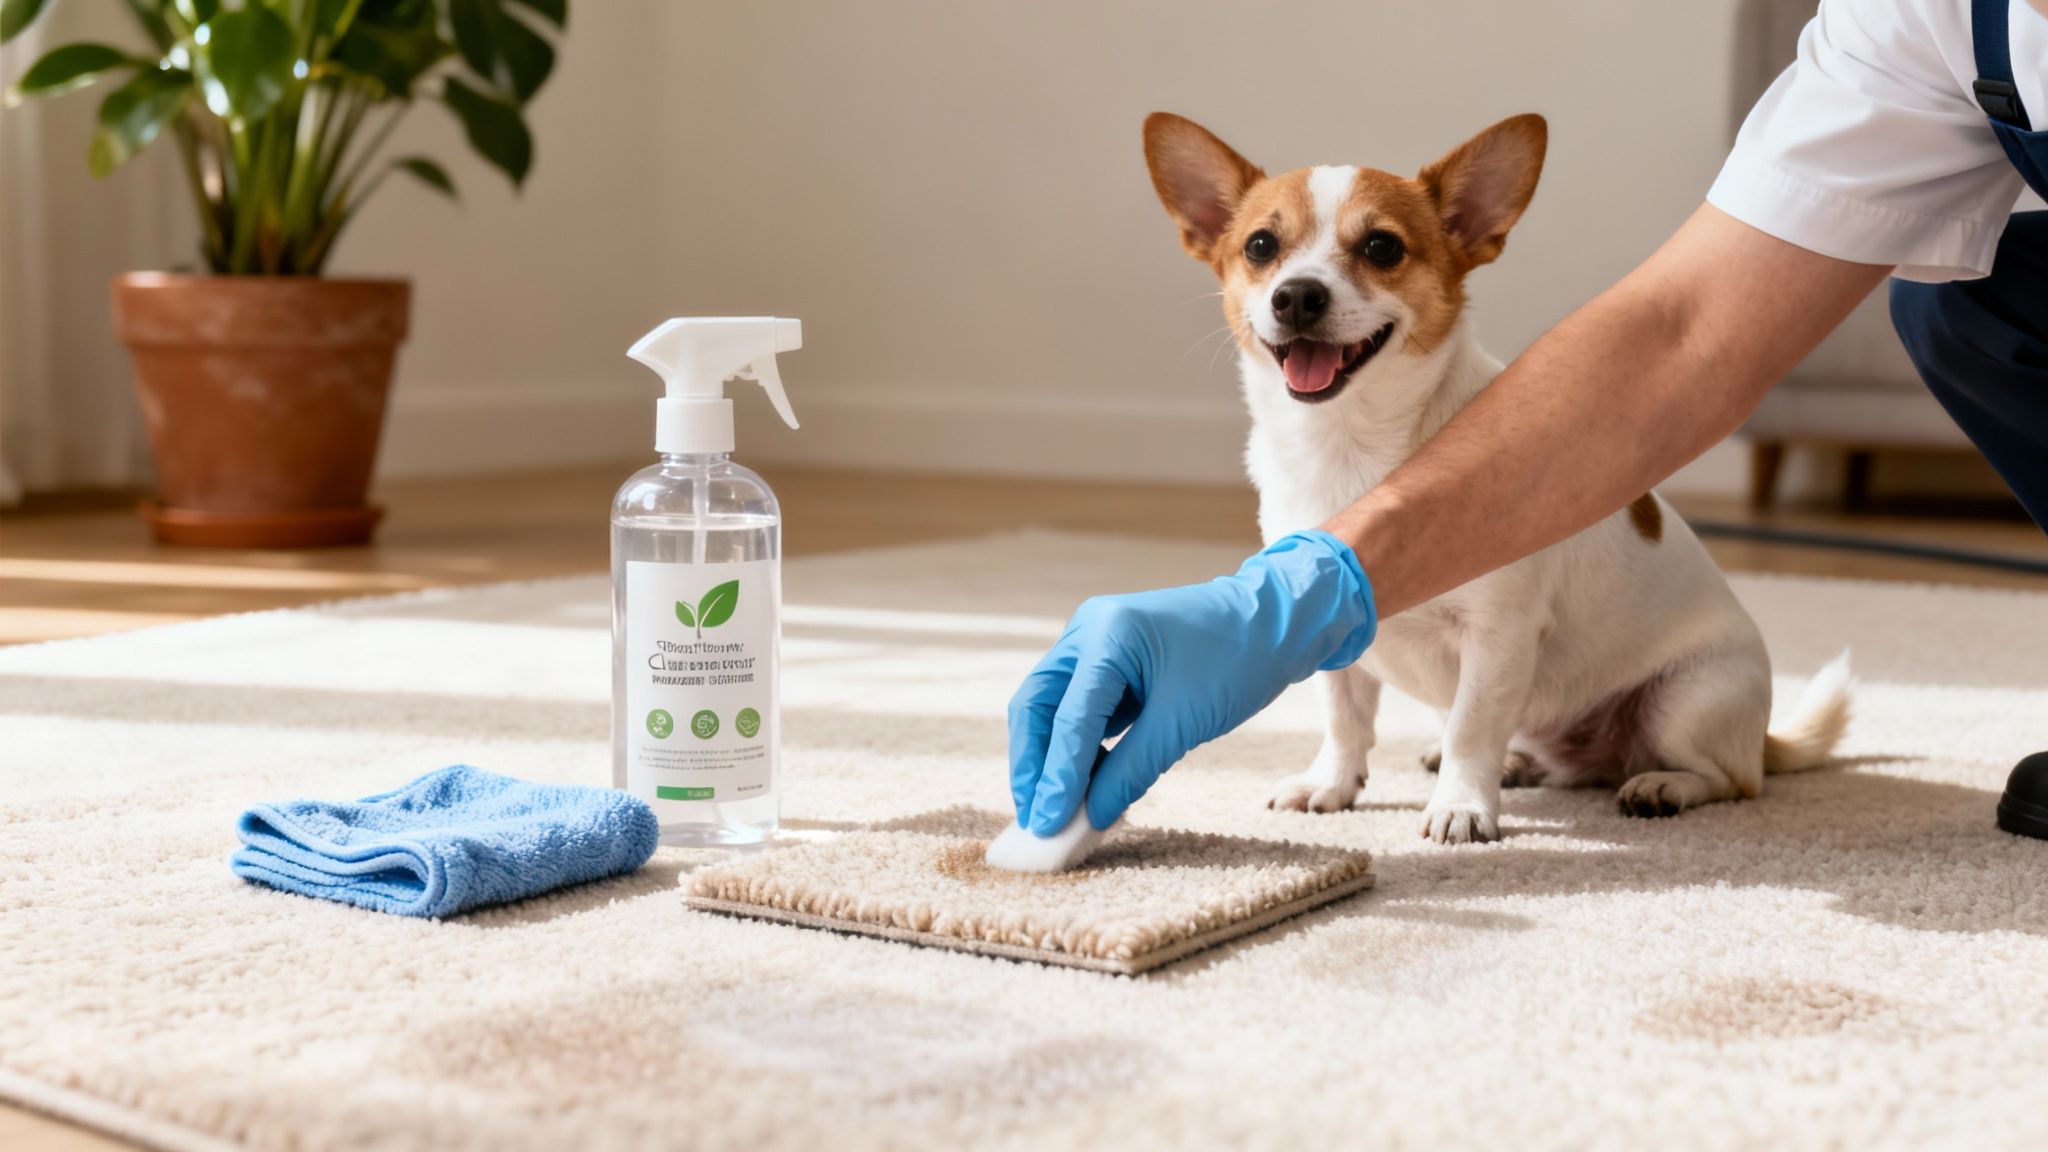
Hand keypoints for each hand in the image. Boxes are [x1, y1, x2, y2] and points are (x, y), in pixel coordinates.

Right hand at [1007, 530, 1377, 834]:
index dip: (1056, 776)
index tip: (1049, 823)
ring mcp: (1097, 646)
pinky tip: (1086, 786)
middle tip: (1036, 819)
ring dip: (1054, 760)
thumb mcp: (1183, 723)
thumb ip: (1130, 771)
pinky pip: (1082, 710)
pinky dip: (1080, 749)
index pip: (1068, 717)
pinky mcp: (1112, 665)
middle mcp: (1089, 633)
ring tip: (1056, 811)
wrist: (1279, 623)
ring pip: (1055, 711)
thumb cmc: (1238, 660)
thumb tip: (1090, 817)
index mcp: (1105, 634)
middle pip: (1038, 707)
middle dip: (1035, 766)